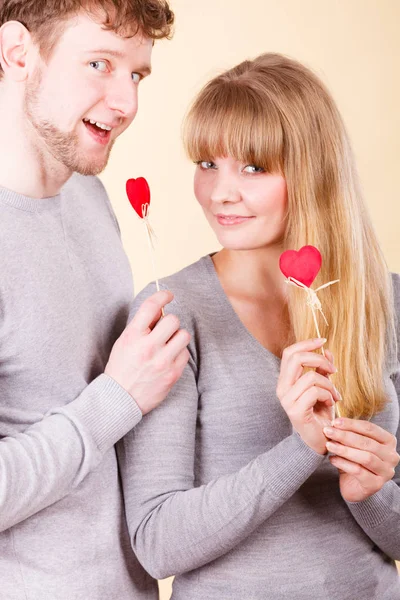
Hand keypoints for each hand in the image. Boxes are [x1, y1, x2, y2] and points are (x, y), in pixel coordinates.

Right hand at [105, 290, 190, 414]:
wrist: (120, 399)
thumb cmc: (121, 367)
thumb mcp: (124, 342)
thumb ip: (141, 325)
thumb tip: (160, 309)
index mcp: (132, 336)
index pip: (151, 306)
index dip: (162, 295)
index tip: (168, 295)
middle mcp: (148, 347)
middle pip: (172, 319)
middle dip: (169, 322)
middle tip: (164, 330)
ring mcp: (162, 361)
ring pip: (183, 335)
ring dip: (177, 337)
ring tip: (168, 345)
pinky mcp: (173, 373)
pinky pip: (185, 353)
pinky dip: (179, 354)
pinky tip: (169, 359)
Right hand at [276, 338, 340, 454]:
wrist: (318, 441)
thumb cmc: (320, 414)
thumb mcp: (324, 388)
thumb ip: (323, 370)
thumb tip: (327, 351)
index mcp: (285, 380)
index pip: (289, 353)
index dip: (306, 343)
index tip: (322, 340)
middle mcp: (282, 388)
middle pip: (296, 358)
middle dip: (319, 359)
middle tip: (333, 370)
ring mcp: (287, 399)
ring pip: (310, 376)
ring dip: (329, 384)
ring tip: (334, 394)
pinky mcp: (295, 410)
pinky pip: (314, 391)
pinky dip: (328, 394)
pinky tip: (331, 402)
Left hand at [324, 418, 399, 501]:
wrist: (355, 485)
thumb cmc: (355, 460)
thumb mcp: (354, 444)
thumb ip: (349, 434)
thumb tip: (334, 424)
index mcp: (389, 441)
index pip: (370, 428)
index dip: (351, 424)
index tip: (334, 422)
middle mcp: (391, 456)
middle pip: (367, 442)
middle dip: (345, 435)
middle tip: (328, 431)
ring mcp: (386, 472)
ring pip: (365, 457)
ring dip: (344, 449)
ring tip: (329, 445)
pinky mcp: (376, 484)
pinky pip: (359, 471)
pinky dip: (343, 463)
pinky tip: (332, 459)